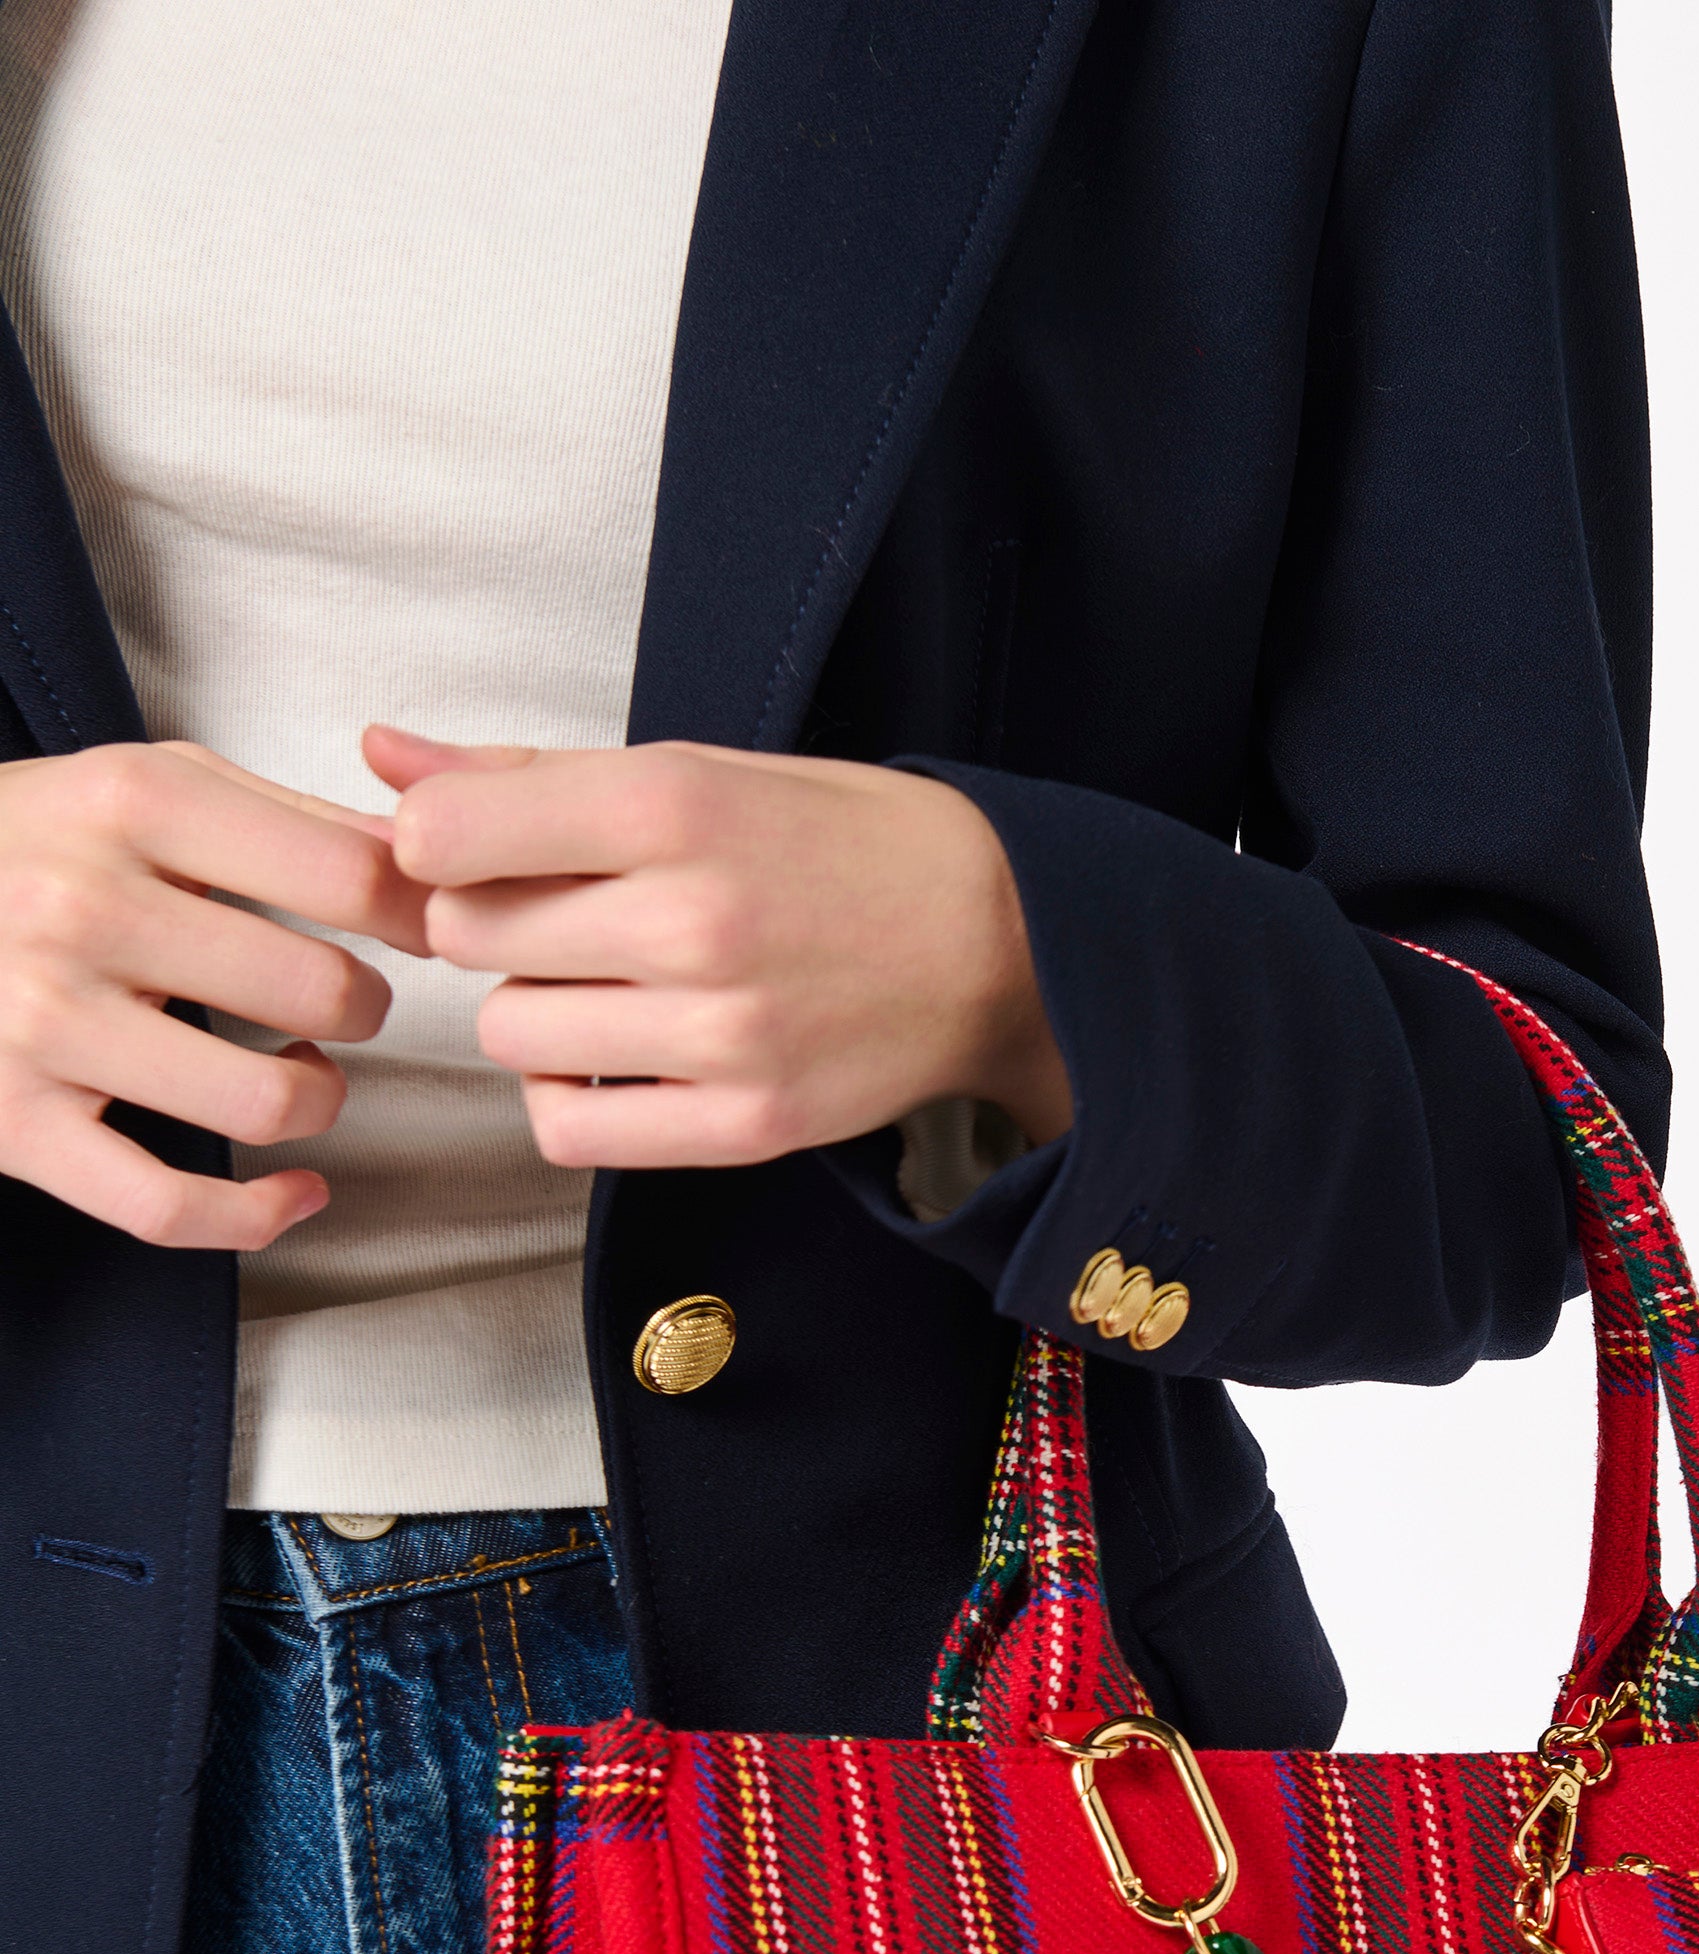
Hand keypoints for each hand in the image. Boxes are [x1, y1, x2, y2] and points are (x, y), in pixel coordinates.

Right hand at [0, 742, 425, 1245]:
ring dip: (319, 1101)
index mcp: (131, 803)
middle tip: (338, 1004)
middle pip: (324, 994)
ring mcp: (45, 1025)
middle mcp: (83, 908)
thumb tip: (429, 864)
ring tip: (300, 1071)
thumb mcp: (148, 784)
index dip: (422, 919)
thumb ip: (292, 819)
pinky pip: (173, 1207)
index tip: (429, 936)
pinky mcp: (18, 1126)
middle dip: (363, 1009)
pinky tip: (294, 1188)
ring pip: (269, 1104)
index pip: (349, 877)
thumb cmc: (35, 845)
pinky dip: (260, 1214)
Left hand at [374, 729, 1073, 1173]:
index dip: (437, 841)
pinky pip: (569, 1129)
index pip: (442, 835)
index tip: (482, 846)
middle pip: (466, 937)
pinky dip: (568, 1099)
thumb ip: (529, 774)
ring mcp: (720, 1034)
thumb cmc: (836, 843)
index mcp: (671, 807)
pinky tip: (615, 1062)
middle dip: (492, 924)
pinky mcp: (744, 1124)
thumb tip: (378, 755)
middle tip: (570, 918)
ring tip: (610, 987)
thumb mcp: (697, 773)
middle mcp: (690, 921)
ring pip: (510, 1035)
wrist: (996, 940)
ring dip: (534, 1012)